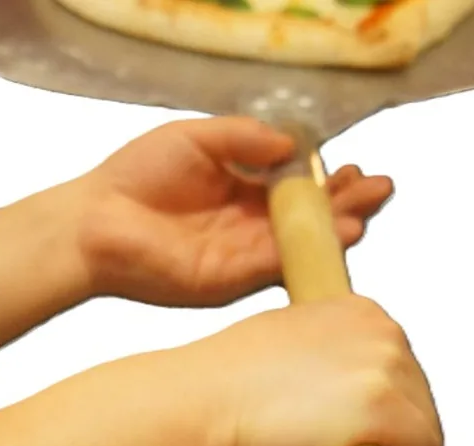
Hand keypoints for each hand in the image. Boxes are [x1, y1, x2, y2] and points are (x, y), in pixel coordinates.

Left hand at [73, 116, 394, 306]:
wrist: (94, 222)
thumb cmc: (134, 176)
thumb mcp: (196, 137)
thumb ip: (244, 137)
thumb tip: (293, 143)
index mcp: (238, 189)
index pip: (296, 185)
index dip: (328, 177)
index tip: (353, 165)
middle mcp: (245, 224)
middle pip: (309, 216)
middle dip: (347, 202)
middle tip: (379, 188)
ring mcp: (240, 254)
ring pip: (301, 242)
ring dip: (338, 228)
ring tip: (367, 210)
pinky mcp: (230, 279)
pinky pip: (279, 266)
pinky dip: (310, 252)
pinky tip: (340, 235)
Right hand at [180, 295, 442, 445]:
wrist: (194, 407)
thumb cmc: (216, 390)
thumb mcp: (276, 347)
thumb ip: (317, 357)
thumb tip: (333, 392)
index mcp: (357, 309)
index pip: (395, 369)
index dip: (372, 409)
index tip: (340, 432)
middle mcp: (381, 328)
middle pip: (416, 399)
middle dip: (384, 434)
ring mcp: (386, 367)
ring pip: (423, 430)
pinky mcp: (388, 410)